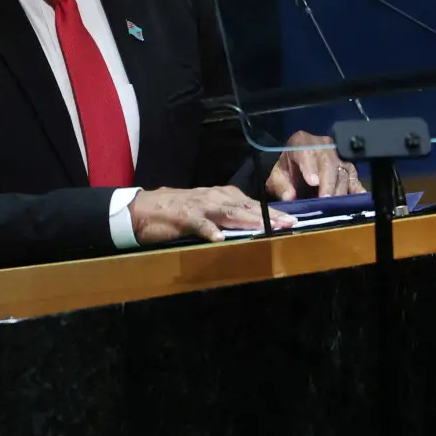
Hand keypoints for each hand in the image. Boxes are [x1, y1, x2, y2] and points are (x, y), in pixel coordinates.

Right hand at [129, 186, 295, 243]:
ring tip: (267, 229)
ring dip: (249, 221)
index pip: (252, 204)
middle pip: (247, 207)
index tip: (292, 221)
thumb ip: (227, 216)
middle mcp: (214, 198)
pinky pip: (199, 224)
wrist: (143, 208)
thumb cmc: (178, 211)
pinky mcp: (183, 217)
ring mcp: (199, 206)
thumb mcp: (207, 210)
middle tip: (290, 224)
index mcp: (221, 196)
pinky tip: (220, 239)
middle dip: (270, 216)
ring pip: (228, 213)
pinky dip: (210, 231)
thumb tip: (253, 225)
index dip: (273, 212)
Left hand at [266, 130, 367, 200]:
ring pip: (343, 170)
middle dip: (328, 183)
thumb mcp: (277, 176)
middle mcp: (322, 145)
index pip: (306, 152)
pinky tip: (359, 197)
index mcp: (301, 141)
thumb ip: (281, 186)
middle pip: (329, 162)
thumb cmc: (287, 169)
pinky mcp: (348, 166)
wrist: (295, 165)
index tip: (312, 182)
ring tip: (335, 205)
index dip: (310, 167)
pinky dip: (357, 188)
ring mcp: (338, 154)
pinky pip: (354, 177)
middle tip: (325, 199)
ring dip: (340, 189)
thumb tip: (289, 197)